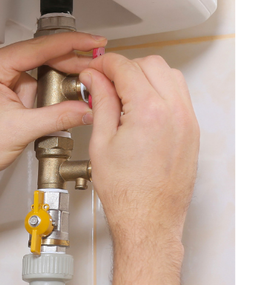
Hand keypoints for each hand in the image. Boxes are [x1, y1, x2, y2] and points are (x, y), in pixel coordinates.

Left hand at [0, 32, 105, 190]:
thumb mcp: (21, 130)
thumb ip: (58, 116)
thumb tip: (85, 108)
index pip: (38, 47)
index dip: (71, 43)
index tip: (93, 42)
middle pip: (40, 56)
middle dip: (68, 65)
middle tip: (94, 69)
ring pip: (38, 71)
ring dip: (56, 84)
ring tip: (75, 95)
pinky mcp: (2, 90)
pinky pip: (31, 85)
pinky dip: (46, 94)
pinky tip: (55, 104)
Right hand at [80, 54, 198, 246]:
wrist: (148, 220)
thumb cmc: (126, 192)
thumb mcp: (101, 142)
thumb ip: (100, 103)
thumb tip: (95, 80)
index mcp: (149, 111)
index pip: (126, 68)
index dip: (104, 64)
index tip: (93, 70)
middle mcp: (175, 112)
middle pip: (151, 65)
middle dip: (125, 67)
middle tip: (104, 81)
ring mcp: (188, 122)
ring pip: (169, 75)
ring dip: (145, 76)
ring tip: (122, 94)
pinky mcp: (192, 132)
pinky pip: (179, 96)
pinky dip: (159, 91)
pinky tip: (139, 107)